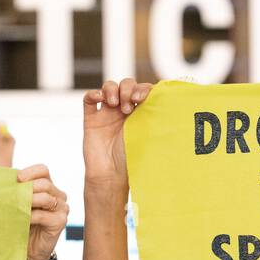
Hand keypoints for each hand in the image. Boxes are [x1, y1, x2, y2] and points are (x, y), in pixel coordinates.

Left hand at [18, 164, 68, 259]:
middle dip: (27, 189)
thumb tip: (3, 180)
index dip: (30, 172)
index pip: (43, 170)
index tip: (17, 179)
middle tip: (12, 196)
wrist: (30, 249)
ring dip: (28, 201)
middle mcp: (58, 196)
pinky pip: (44, 215)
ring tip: (15, 207)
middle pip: (45, 183)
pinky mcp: (61, 222)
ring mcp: (62, 208)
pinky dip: (30, 216)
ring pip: (46, 197)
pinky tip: (22, 220)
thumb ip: (17, 191)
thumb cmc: (22, 223)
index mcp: (49, 187)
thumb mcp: (19, 203)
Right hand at [83, 79, 152, 193]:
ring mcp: (107, 113)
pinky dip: (94, 93)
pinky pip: (89, 98)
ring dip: (112, 89)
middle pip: (126, 84)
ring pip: (108, 87)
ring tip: (115, 104)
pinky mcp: (91, 118)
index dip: (142, 88)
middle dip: (128, 89)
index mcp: (140, 114)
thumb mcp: (147, 137)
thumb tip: (170, 104)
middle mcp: (123, 110)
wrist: (110, 175)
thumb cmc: (131, 160)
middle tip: (127, 107)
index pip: (142, 90)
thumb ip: (154, 120)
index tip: (141, 98)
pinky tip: (100, 99)